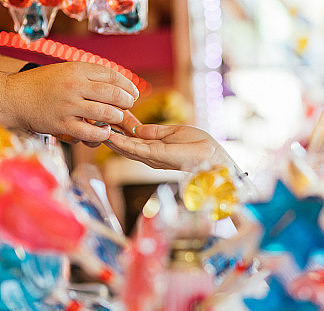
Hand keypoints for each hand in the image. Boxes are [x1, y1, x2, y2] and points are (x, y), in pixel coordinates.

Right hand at [0, 62, 138, 143]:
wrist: (15, 97)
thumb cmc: (44, 85)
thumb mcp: (66, 71)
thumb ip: (89, 76)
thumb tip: (120, 85)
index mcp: (76, 70)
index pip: (112, 75)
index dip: (127, 85)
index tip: (133, 93)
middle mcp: (74, 86)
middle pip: (113, 94)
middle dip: (126, 101)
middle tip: (128, 105)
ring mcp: (69, 106)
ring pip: (106, 113)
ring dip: (117, 117)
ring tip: (116, 117)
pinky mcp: (63, 124)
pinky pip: (92, 132)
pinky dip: (103, 133)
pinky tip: (104, 131)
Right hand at [105, 124, 237, 171]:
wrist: (214, 156)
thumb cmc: (200, 145)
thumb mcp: (174, 132)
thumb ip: (155, 131)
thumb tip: (137, 128)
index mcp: (155, 148)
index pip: (131, 140)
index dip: (117, 130)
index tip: (103, 119)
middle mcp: (151, 156)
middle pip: (124, 146)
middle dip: (108, 135)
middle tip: (90, 122)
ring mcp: (153, 157)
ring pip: (126, 148)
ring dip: (110, 139)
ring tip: (94, 128)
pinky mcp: (157, 156)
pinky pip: (135, 149)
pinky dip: (122, 143)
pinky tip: (110, 136)